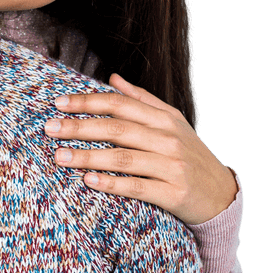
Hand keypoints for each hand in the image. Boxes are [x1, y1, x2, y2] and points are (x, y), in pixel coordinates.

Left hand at [44, 73, 237, 225]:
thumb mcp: (172, 123)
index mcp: (164, 118)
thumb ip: (142, 100)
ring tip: (59, 156)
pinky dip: (112, 183)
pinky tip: (88, 180)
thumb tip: (113, 78)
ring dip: (88, 156)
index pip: (120, 104)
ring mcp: (172, 166)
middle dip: (80, 127)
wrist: (222, 195)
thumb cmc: (189, 155)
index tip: (59, 103)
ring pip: (123, 158)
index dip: (88, 102)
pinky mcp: (174, 193)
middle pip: (117, 129)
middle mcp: (168, 139)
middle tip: (49, 128)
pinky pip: (138, 187)